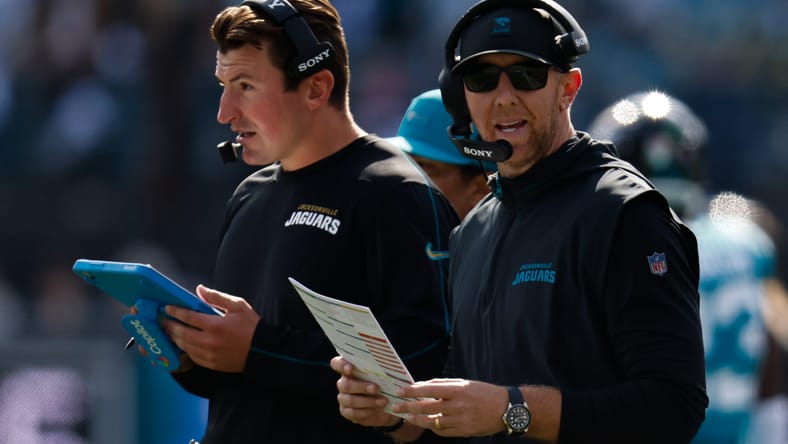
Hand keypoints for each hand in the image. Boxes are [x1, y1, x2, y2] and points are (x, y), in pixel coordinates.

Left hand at [161, 284, 259, 372]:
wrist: (263, 350)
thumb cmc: (251, 326)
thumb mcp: (238, 306)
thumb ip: (217, 297)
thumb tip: (200, 289)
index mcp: (215, 325)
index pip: (188, 317)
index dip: (175, 312)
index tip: (167, 308)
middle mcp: (209, 341)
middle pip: (182, 333)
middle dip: (170, 326)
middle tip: (162, 321)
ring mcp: (209, 355)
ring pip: (184, 346)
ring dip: (175, 338)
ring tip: (170, 331)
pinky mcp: (211, 364)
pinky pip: (192, 357)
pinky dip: (185, 349)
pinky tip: (182, 344)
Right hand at [330, 356, 397, 426]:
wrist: (387, 404)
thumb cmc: (384, 383)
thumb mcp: (384, 374)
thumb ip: (380, 369)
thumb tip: (384, 363)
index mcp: (349, 368)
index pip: (337, 364)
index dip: (341, 365)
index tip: (351, 368)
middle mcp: (343, 382)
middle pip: (345, 384)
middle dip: (362, 387)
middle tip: (376, 388)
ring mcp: (343, 397)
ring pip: (350, 400)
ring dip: (368, 401)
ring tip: (383, 401)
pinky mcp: (346, 411)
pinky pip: (353, 413)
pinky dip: (366, 411)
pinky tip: (376, 409)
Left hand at [392, 379, 507, 436]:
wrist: (505, 409)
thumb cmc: (483, 393)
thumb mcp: (464, 383)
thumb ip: (443, 384)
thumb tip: (422, 386)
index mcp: (458, 390)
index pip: (429, 389)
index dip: (412, 390)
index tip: (400, 390)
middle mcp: (458, 405)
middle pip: (426, 407)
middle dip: (408, 407)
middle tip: (395, 407)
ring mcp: (460, 420)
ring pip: (431, 421)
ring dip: (417, 419)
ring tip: (408, 417)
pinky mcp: (463, 432)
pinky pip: (442, 431)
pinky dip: (432, 427)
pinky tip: (426, 423)